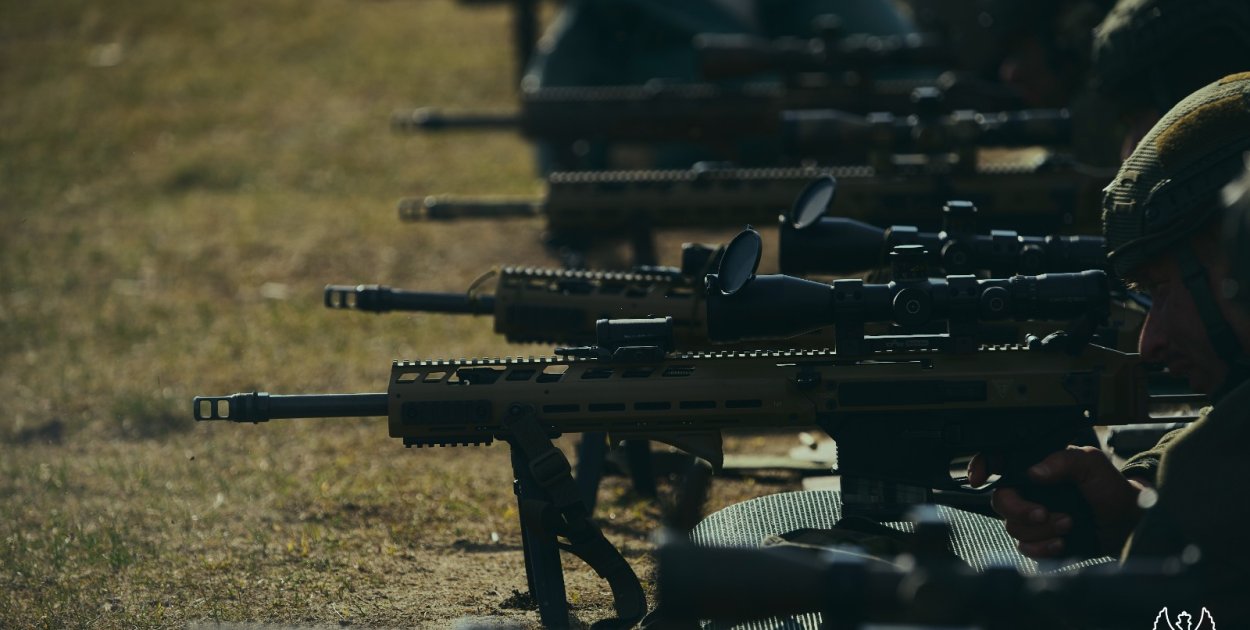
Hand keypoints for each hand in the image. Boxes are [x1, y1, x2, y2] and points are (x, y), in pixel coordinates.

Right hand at [967, 446, 1148, 558]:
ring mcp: (1032, 516)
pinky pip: (1024, 547)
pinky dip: (1042, 547)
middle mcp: (1029, 491)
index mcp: (1035, 467)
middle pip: (1000, 500)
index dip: (980, 467)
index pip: (997, 462)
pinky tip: (1061, 542)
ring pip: (1012, 526)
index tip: (978, 479)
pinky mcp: (1039, 539)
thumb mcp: (1090, 463)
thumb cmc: (1110, 489)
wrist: (1126, 524)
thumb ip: (1063, 460)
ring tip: (1068, 524)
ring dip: (1041, 530)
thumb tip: (1034, 472)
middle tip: (1043, 513)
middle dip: (1020, 510)